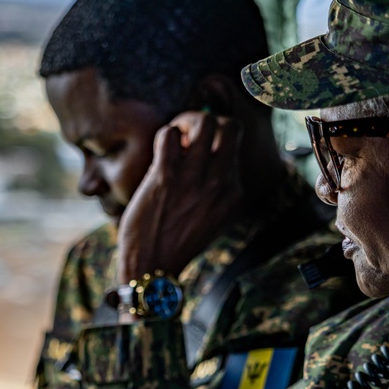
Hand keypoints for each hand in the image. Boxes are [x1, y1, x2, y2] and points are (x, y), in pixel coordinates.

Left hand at [117, 110, 243, 285]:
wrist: (153, 267)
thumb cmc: (176, 241)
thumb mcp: (212, 217)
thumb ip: (215, 189)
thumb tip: (201, 151)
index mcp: (234, 192)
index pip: (236, 145)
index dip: (215, 140)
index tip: (197, 154)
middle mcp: (220, 184)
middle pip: (230, 126)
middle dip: (208, 121)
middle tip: (189, 136)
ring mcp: (194, 181)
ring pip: (204, 123)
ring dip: (185, 124)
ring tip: (175, 140)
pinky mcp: (165, 179)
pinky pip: (169, 135)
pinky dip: (165, 135)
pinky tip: (161, 152)